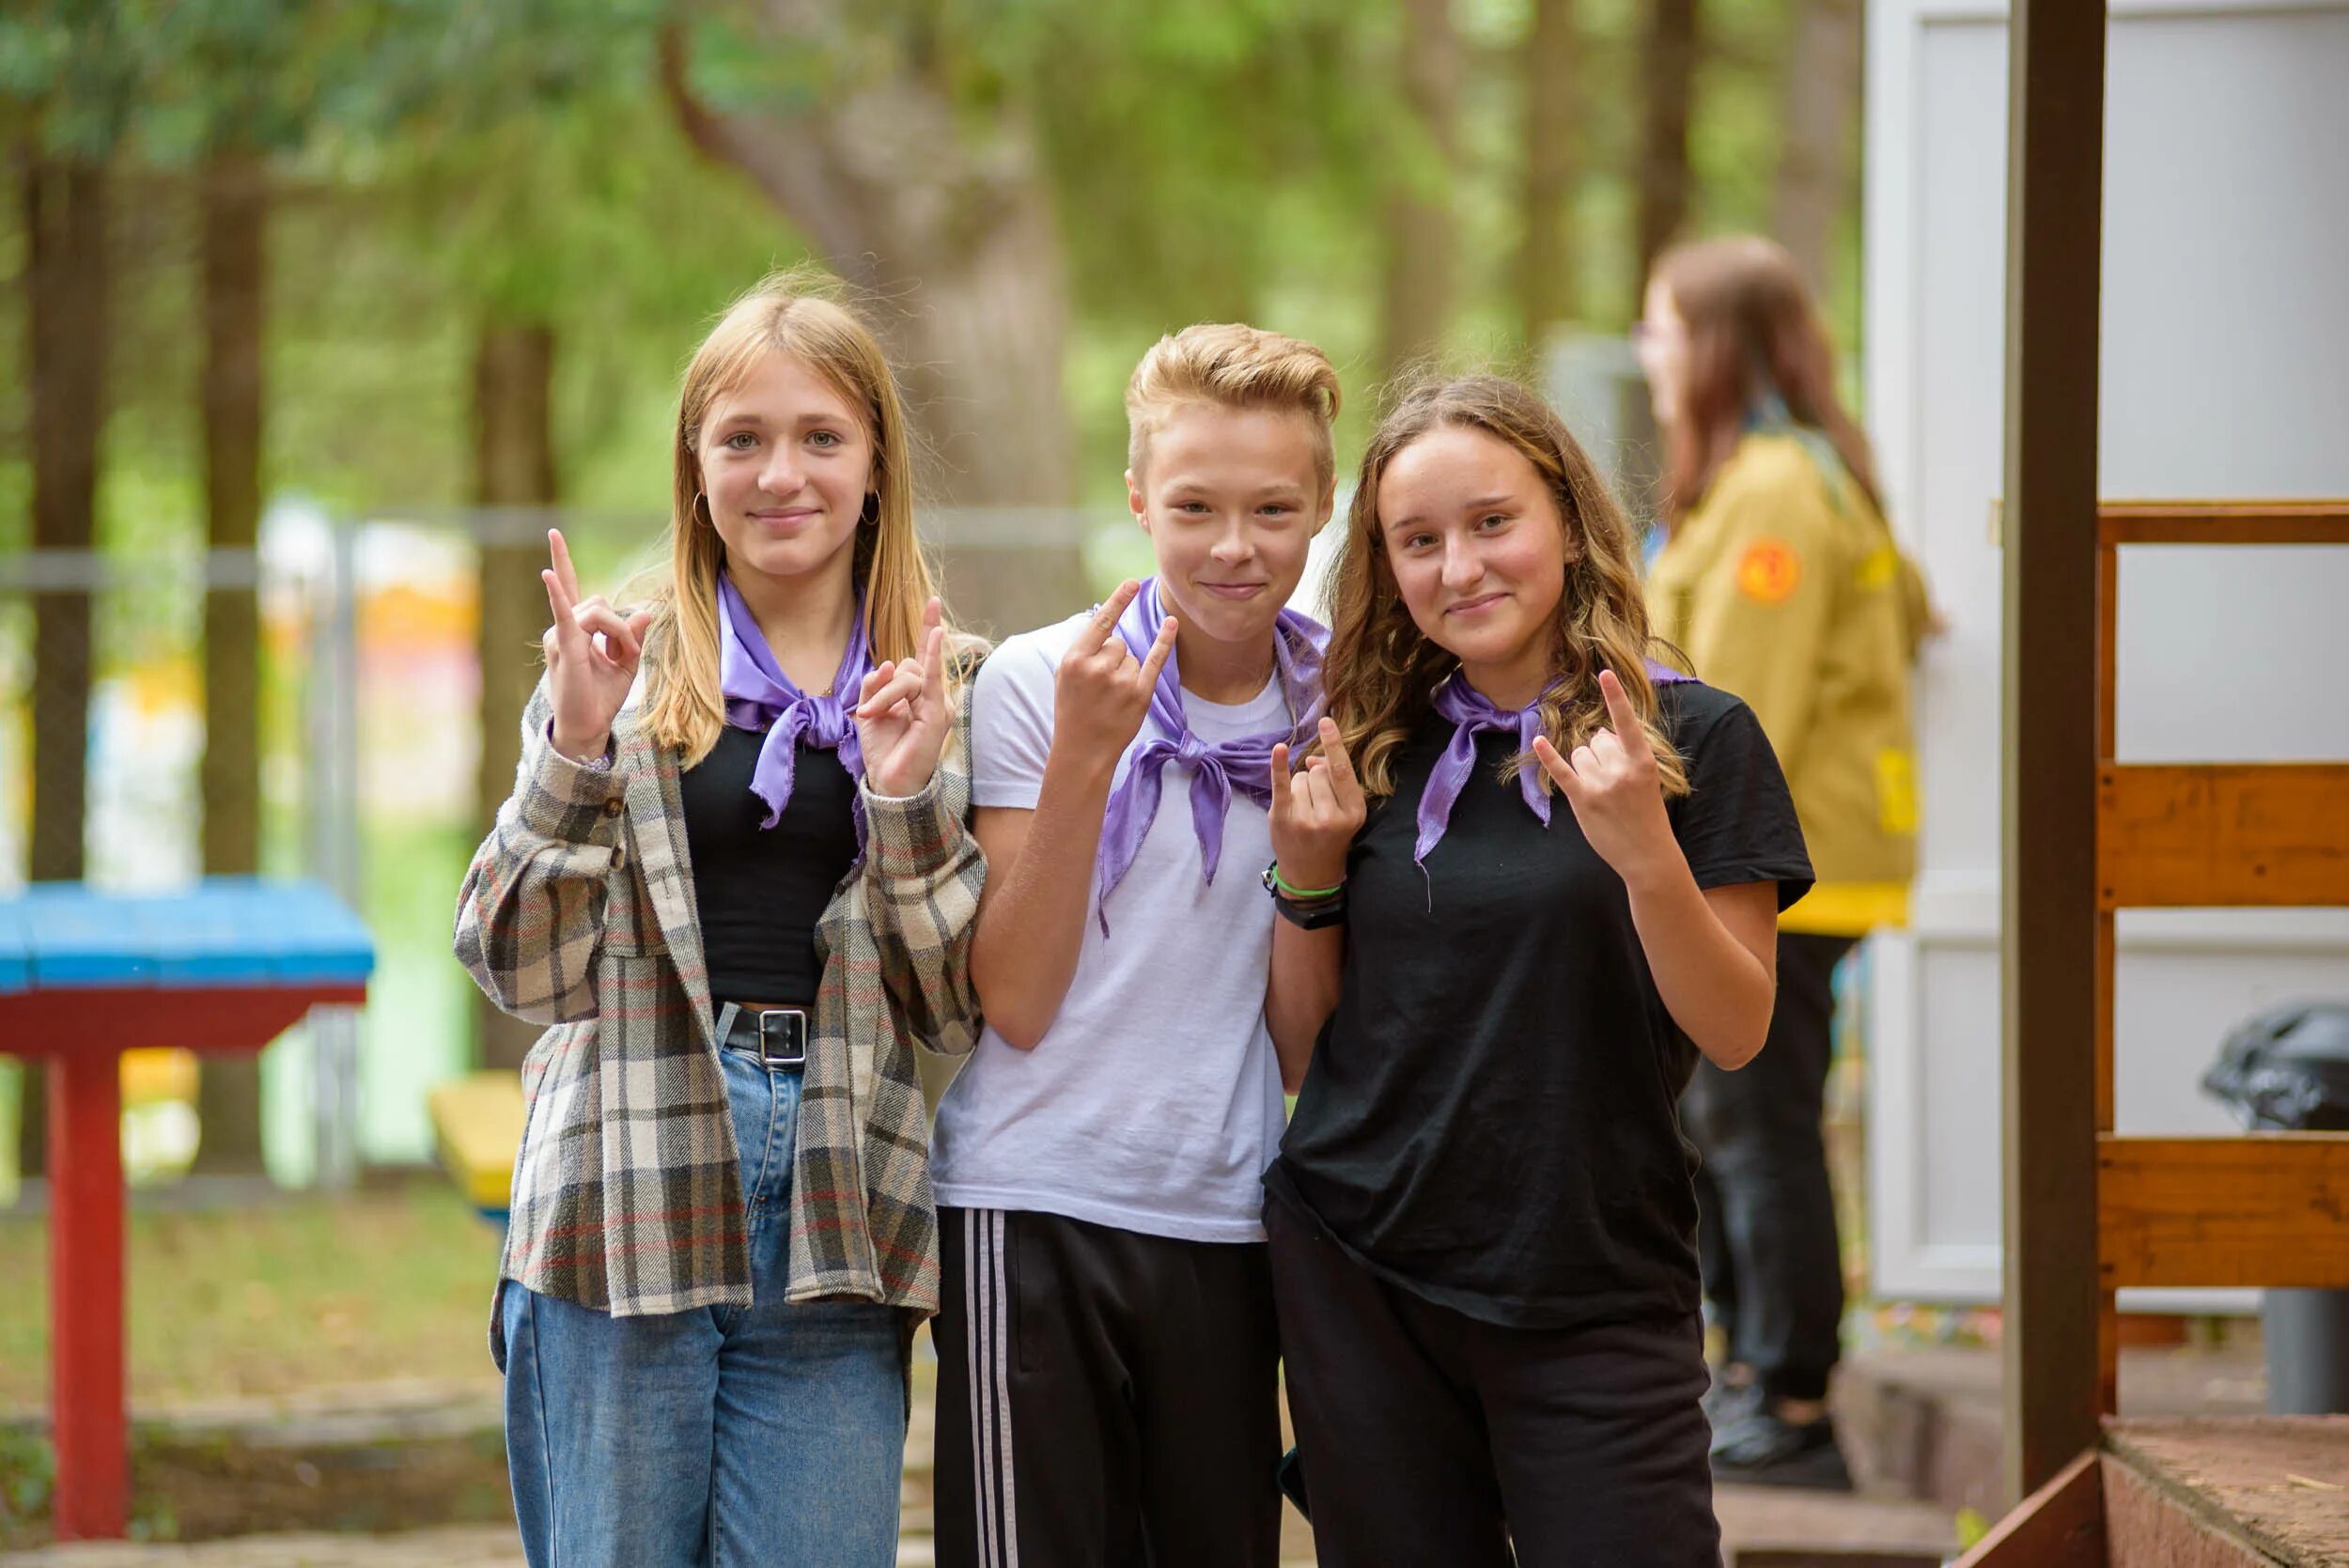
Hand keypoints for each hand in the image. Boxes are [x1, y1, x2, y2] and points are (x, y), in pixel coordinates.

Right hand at [541, 528, 650, 761]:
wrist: (589, 726)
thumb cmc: (602, 697)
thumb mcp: (627, 664)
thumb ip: (633, 637)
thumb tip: (646, 613)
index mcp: (576, 629)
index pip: (569, 588)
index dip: (562, 561)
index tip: (554, 533)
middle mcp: (563, 628)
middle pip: (599, 602)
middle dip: (621, 625)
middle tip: (629, 652)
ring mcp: (560, 637)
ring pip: (598, 610)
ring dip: (619, 632)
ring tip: (623, 657)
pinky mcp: (564, 648)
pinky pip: (566, 617)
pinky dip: (557, 596)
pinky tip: (547, 576)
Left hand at [854, 596, 952, 796]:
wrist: (889, 782)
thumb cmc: (883, 749)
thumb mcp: (870, 709)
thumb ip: (876, 684)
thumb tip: (889, 664)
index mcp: (917, 694)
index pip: (923, 655)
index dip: (928, 628)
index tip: (932, 602)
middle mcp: (932, 696)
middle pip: (908, 666)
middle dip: (884, 686)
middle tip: (868, 712)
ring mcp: (937, 704)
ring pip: (909, 676)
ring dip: (885, 695)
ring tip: (871, 716)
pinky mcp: (937, 713)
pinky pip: (930, 679)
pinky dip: (932, 657)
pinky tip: (937, 634)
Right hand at [1052, 579, 1175, 768]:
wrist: (1082, 750)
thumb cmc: (1073, 710)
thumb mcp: (1065, 677)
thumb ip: (1084, 651)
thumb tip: (1108, 624)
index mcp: (1075, 660)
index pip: (1100, 623)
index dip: (1118, 601)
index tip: (1132, 583)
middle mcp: (1098, 668)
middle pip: (1118, 643)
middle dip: (1112, 658)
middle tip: (1100, 686)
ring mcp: (1121, 681)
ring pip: (1132, 657)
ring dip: (1125, 670)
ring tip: (1110, 696)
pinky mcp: (1140, 694)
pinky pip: (1155, 660)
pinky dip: (1164, 642)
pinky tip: (1172, 625)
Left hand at [1268, 718, 1365, 891]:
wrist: (1312, 875)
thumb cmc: (1330, 838)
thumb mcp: (1344, 813)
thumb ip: (1335, 784)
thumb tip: (1314, 759)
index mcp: (1354, 812)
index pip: (1342, 771)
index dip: (1334, 745)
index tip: (1326, 721)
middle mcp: (1332, 817)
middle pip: (1319, 771)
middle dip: (1315, 779)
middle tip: (1316, 806)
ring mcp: (1306, 820)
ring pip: (1300, 777)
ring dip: (1300, 787)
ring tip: (1304, 812)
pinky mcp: (1283, 820)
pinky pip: (1281, 785)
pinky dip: (1278, 766)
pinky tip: (1278, 749)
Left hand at [1531, 668, 1677, 885]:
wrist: (1648, 855)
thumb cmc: (1647, 814)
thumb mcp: (1645, 779)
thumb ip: (1624, 753)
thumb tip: (1598, 732)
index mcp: (1642, 761)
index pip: (1627, 723)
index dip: (1615, 696)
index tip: (1605, 672)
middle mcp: (1621, 769)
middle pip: (1596, 741)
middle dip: (1600, 754)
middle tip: (1614, 783)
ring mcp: (1601, 785)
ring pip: (1579, 755)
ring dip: (1585, 768)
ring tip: (1603, 793)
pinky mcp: (1583, 800)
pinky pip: (1562, 771)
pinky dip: (1548, 756)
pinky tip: (1538, 740)